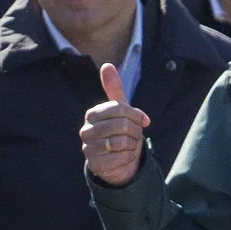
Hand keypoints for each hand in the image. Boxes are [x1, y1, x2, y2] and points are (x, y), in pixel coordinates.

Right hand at [79, 62, 153, 185]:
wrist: (116, 160)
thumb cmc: (119, 132)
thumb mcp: (119, 110)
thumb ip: (113, 88)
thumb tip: (107, 65)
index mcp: (92, 114)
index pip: (119, 108)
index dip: (136, 115)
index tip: (144, 121)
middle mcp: (86, 130)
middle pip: (122, 125)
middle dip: (135, 132)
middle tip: (135, 136)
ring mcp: (88, 148)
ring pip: (122, 141)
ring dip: (132, 145)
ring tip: (128, 146)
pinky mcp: (95, 164)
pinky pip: (121, 157)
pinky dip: (129, 157)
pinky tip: (124, 157)